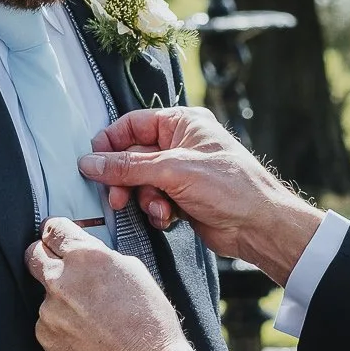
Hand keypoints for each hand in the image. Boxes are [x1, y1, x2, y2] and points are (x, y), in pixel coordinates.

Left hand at [26, 218, 199, 350]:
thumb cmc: (148, 321)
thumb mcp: (133, 270)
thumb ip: (101, 256)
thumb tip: (86, 254)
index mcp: (86, 256)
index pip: (54, 229)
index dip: (55, 231)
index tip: (55, 235)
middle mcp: (61, 279)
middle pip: (33, 254)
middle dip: (44, 255)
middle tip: (59, 266)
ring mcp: (49, 309)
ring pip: (44, 293)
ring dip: (59, 298)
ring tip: (89, 314)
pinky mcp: (45, 335)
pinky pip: (46, 321)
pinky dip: (60, 324)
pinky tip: (84, 332)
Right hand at [78, 108, 322, 283]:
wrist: (259, 226)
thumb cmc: (231, 188)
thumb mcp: (173, 171)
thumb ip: (128, 166)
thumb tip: (90, 162)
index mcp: (183, 123)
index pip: (133, 124)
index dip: (111, 143)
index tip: (92, 163)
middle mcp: (180, 144)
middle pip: (132, 157)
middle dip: (125, 179)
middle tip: (117, 197)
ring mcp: (181, 173)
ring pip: (140, 183)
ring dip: (143, 199)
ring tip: (158, 209)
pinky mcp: (182, 198)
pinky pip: (153, 201)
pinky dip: (156, 212)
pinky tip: (169, 218)